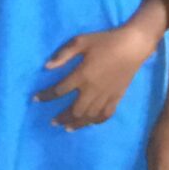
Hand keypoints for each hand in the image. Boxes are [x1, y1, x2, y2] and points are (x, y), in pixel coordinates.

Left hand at [37, 22, 159, 128]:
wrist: (132, 46)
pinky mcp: (117, 97)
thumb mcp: (81, 41)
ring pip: (90, 116)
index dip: (46, 96)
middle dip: (62, 117)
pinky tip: (89, 123)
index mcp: (82, 75)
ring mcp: (106, 96)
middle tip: (53, 122)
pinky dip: (96, 121)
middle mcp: (93, 89)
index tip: (36, 99)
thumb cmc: (104, 41)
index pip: (59, 90)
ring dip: (77, 123)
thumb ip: (63, 54)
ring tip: (67, 128)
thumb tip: (47, 67)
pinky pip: (106, 115)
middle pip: (75, 110)